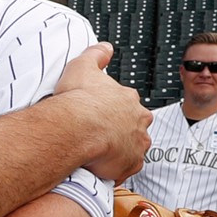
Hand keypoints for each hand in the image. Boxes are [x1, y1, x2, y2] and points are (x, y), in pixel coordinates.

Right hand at [51, 42, 152, 182]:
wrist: (77, 129)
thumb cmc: (78, 99)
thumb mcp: (83, 65)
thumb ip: (96, 54)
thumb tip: (106, 46)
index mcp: (128, 99)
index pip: (126, 103)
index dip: (111, 108)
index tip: (97, 113)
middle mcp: (139, 122)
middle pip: (133, 126)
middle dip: (119, 130)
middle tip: (98, 134)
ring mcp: (137, 145)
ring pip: (131, 149)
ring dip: (118, 150)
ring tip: (96, 152)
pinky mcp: (130, 165)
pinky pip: (124, 169)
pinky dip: (113, 169)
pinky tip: (97, 166)